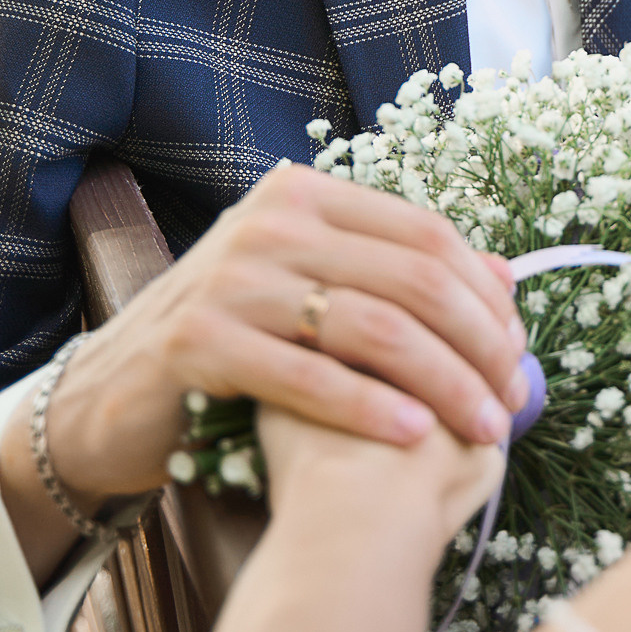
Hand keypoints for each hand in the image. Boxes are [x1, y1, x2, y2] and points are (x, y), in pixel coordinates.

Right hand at [14, 162, 524, 538]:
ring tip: (482, 427)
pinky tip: (414, 434)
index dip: (484, 292)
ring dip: (443, 382)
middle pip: (413, 277)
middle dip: (478, 341)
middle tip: (513, 397)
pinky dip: (372, 406)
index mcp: (304, 196)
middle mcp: (271, 223)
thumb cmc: (230, 342)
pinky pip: (310, 376)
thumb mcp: (312, 291)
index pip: (424, 233)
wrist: (110, 395)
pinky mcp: (200, 342)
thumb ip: (394, 275)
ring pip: (375, 327)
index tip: (520, 347)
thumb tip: (504, 274)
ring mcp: (233, 279)